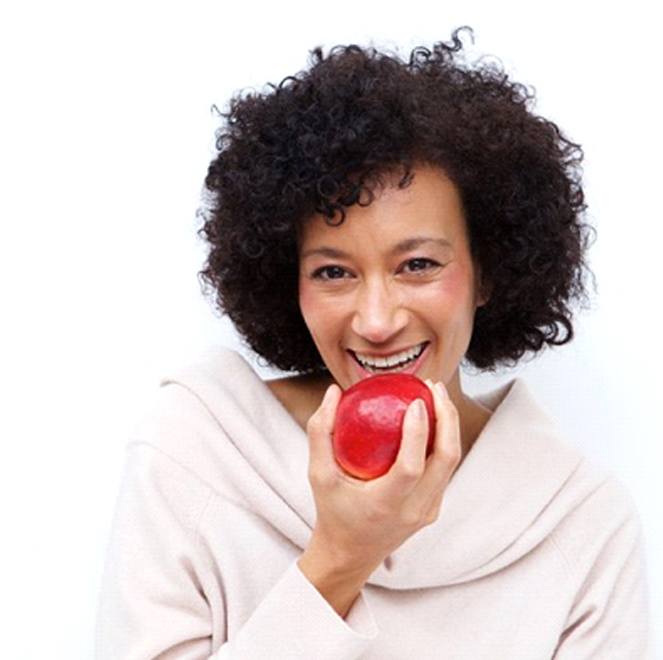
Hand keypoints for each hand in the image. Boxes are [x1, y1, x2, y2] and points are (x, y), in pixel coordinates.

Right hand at [304, 378, 461, 574]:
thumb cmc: (332, 510)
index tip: (417, 401)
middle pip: (446, 459)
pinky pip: (445, 470)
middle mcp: (414, 510)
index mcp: (385, 504)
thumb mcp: (317, 474)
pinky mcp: (433, 508)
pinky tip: (433, 419)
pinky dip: (443, 440)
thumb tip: (334, 391)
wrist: (350, 553)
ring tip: (437, 395)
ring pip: (451, 462)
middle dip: (447, 417)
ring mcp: (428, 511)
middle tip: (433, 388)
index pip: (411, 467)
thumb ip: (320, 432)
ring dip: (449, 425)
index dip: (418, 432)